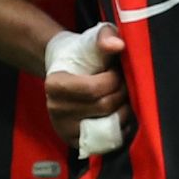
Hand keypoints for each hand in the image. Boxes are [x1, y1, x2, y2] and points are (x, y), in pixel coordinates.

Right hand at [44, 25, 129, 146]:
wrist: (65, 71)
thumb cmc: (81, 54)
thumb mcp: (91, 39)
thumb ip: (105, 36)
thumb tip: (118, 45)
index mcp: (54, 85)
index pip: (93, 89)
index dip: (113, 79)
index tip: (115, 70)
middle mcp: (56, 111)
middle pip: (103, 107)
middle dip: (121, 93)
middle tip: (123, 83)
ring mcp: (65, 130)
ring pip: (108, 126)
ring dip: (124, 111)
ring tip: (121, 97)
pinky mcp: (76, 142)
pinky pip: (106, 142)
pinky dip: (119, 130)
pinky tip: (120, 114)